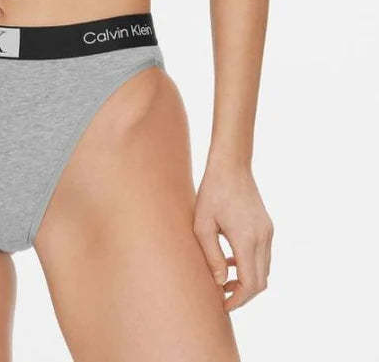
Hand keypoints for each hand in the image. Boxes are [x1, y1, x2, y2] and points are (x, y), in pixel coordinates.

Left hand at [193, 162, 272, 311]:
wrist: (231, 165)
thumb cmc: (211, 192)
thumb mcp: (202, 225)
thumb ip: (211, 256)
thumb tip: (219, 283)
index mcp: (246, 239)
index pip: (250, 283)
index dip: (238, 300)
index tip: (222, 305)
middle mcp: (262, 238)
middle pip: (260, 281)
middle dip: (242, 295)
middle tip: (221, 297)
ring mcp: (268, 232)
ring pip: (263, 270)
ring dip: (246, 280)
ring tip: (222, 279)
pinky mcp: (267, 226)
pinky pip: (263, 256)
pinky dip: (249, 265)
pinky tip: (229, 261)